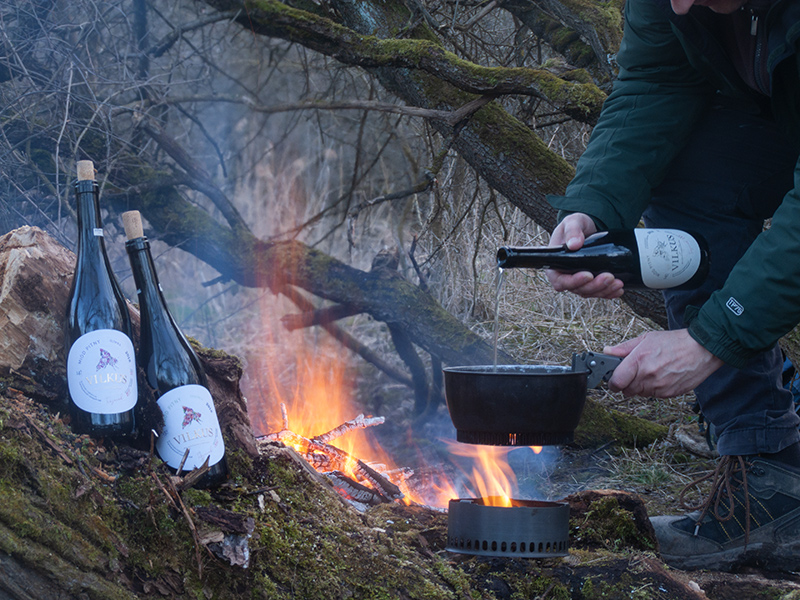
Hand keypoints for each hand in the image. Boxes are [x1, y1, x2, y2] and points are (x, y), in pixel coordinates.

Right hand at [546, 213, 624, 298]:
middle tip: (609, 276)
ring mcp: (578, 281)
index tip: (588, 275)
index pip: (560, 281)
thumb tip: (574, 244)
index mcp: (555, 265)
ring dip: (604, 290)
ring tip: (618, 283)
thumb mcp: (572, 222)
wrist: (588, 228)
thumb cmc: (576, 225)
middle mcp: (565, 276)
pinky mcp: (590, 282)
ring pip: (589, 292)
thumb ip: (572, 230)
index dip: (573, 282)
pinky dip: (608, 293)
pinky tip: (618, 290)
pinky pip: (598, 292)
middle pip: (578, 289)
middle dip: (594, 285)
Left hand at [604, 329, 723, 396]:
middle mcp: (648, 376)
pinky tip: (661, 376)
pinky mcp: (669, 394)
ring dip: (640, 386)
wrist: (702, 350)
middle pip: (626, 390)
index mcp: (639, 360)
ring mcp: (659, 386)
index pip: (616, 382)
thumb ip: (624, 348)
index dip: (612, 382)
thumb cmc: (675, 342)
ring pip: (640, 394)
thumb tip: (607, 352)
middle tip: (634, 373)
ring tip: (651, 371)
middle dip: (627, 383)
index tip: (613, 379)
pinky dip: (653, 389)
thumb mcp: (646, 338)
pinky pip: (654, 395)